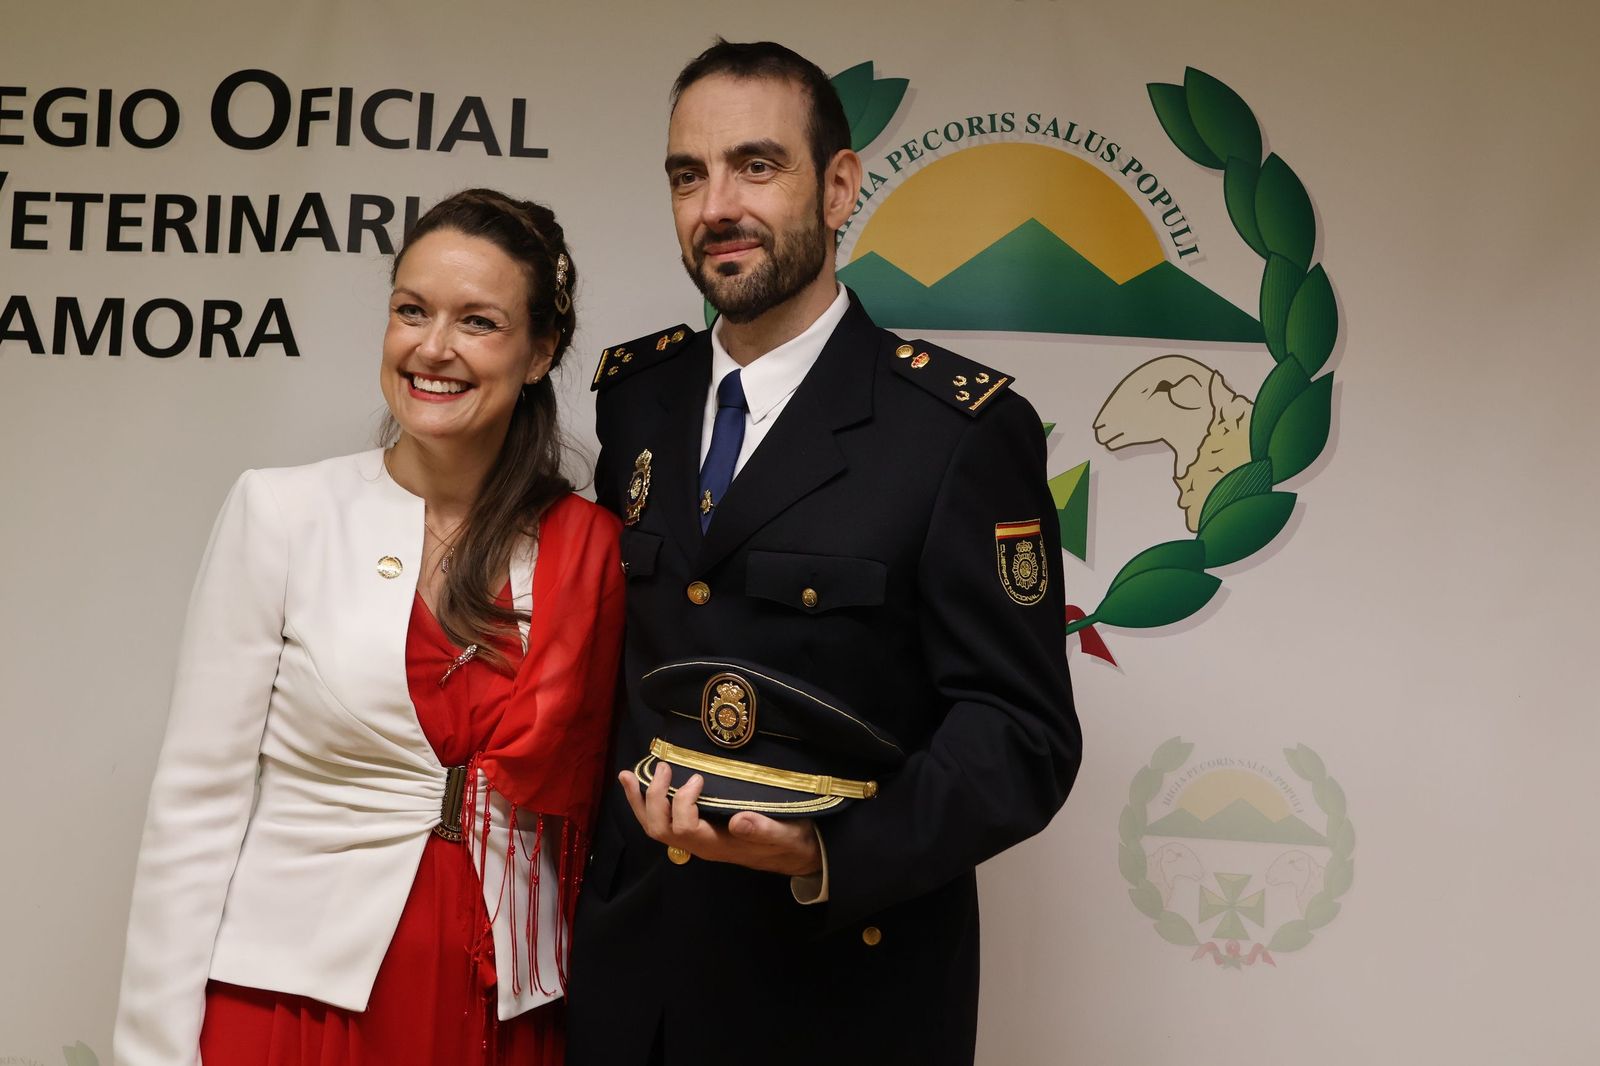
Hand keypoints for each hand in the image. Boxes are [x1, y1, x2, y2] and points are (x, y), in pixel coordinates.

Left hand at [619, 763, 820, 876]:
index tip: (698, 778)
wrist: (795, 854)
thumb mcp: (784, 834)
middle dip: (653, 798)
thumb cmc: (790, 842)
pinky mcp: (697, 831)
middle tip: (662, 767)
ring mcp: (696, 840)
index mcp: (717, 846)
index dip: (683, 802)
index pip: (684, 828)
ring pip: (656, 827)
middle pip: (660, 829)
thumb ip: (762, 828)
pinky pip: (664, 822)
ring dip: (640, 802)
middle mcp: (700, 845)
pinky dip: (649, 803)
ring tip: (628, 774)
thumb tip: (738, 819)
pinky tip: (644, 785)